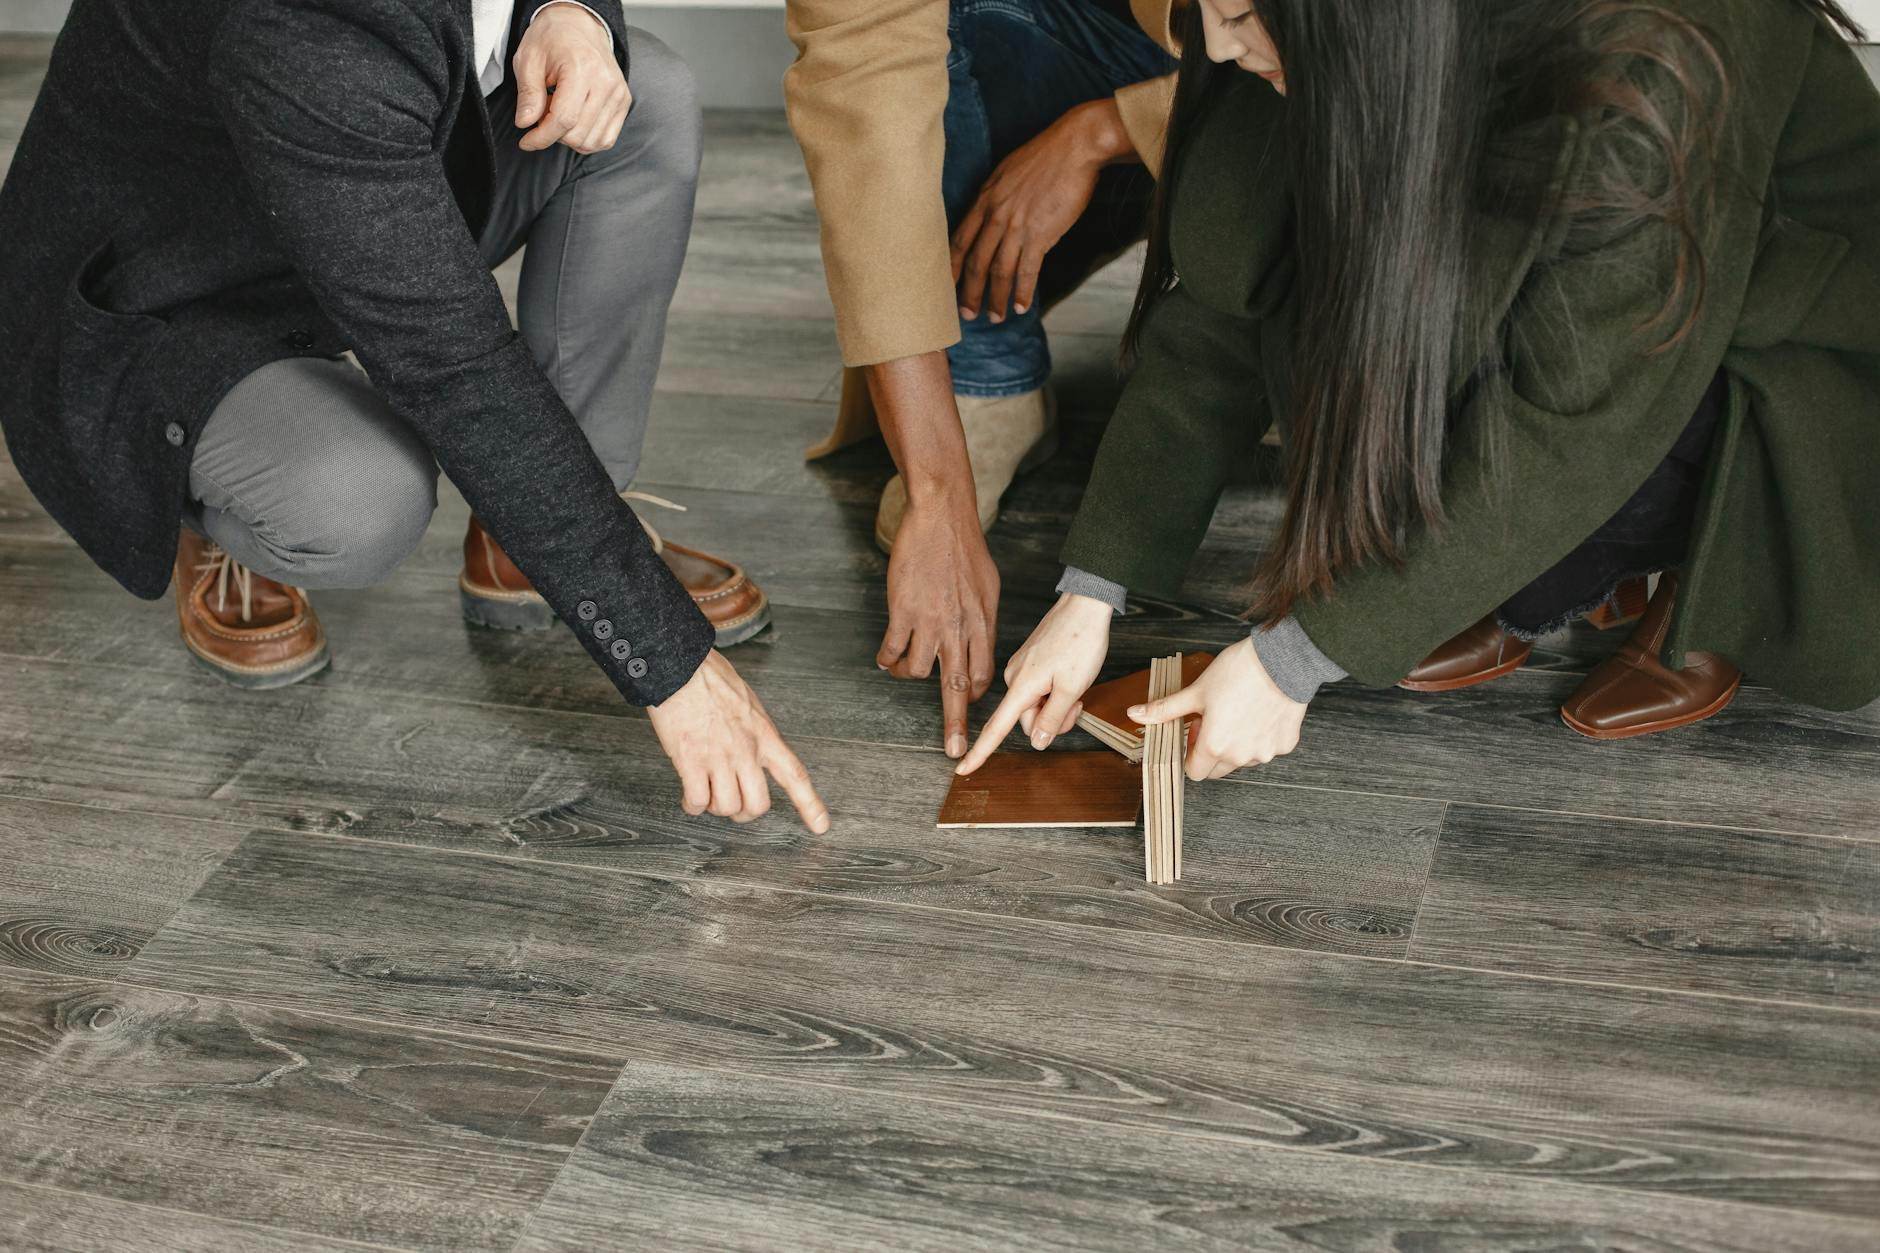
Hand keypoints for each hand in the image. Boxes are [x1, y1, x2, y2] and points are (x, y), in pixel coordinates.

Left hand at [514, 3, 630, 154]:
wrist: (579, 24)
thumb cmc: (552, 39)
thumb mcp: (528, 60)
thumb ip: (528, 94)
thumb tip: (525, 124)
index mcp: (582, 68)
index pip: (563, 119)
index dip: (541, 137)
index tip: (526, 141)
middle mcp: (606, 83)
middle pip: (577, 134)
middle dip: (553, 135)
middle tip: (541, 116)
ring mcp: (618, 94)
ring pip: (592, 142)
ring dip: (569, 138)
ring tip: (558, 116)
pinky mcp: (623, 102)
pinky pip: (606, 139)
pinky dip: (586, 139)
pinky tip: (574, 124)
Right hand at [648, 650, 829, 832]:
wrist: (681, 667)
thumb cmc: (710, 678)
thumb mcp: (749, 703)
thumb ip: (754, 731)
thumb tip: (752, 748)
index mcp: (764, 735)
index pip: (795, 775)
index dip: (810, 805)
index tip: (821, 826)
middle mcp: (746, 751)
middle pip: (758, 804)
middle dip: (745, 813)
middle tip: (734, 806)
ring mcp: (719, 757)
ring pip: (726, 807)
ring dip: (715, 807)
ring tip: (706, 794)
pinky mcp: (691, 761)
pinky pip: (697, 800)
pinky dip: (692, 805)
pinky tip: (689, 796)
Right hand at [878, 490, 1000, 759]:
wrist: (941, 517)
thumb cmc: (965, 548)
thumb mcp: (988, 586)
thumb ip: (983, 619)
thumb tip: (980, 640)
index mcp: (983, 623)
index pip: (983, 673)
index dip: (973, 694)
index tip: (966, 705)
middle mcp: (960, 628)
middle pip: (958, 688)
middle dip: (956, 725)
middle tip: (954, 751)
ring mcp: (931, 622)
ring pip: (919, 672)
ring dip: (908, 676)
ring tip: (901, 669)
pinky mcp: (903, 613)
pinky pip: (892, 651)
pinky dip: (887, 659)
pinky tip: (885, 657)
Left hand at [951, 98, 1134, 322]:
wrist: (1076, 146)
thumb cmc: (1047, 155)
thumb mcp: (1009, 170)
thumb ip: (997, 195)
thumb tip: (993, 214)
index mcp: (986, 198)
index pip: (959, 238)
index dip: (951, 266)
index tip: (945, 286)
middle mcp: (997, 215)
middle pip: (975, 261)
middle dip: (968, 292)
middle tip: (966, 314)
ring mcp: (1017, 226)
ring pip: (999, 272)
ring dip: (996, 299)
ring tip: (995, 317)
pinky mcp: (1041, 234)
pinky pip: (1027, 271)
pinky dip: (1022, 292)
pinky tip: (1020, 307)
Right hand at [956, 592, 1112, 774]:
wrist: (1085, 605)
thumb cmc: (1080, 640)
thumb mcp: (1072, 687)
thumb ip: (1053, 718)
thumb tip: (1037, 741)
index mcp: (1021, 685)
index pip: (996, 727)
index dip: (980, 752)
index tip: (963, 769)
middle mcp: (1015, 677)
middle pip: (1026, 719)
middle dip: (1052, 720)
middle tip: (1076, 704)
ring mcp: (1022, 668)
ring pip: (1035, 705)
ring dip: (1056, 705)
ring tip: (1076, 688)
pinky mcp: (1030, 661)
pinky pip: (1038, 688)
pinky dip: (1054, 691)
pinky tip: (1069, 677)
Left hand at [1130, 637, 1306, 779]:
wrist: (1283, 659)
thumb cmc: (1239, 672)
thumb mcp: (1196, 691)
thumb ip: (1165, 709)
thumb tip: (1134, 714)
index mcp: (1215, 747)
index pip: (1194, 772)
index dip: (1190, 752)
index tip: (1195, 730)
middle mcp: (1242, 756)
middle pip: (1218, 768)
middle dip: (1211, 750)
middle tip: (1215, 718)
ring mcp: (1267, 752)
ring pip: (1243, 759)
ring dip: (1237, 744)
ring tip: (1238, 711)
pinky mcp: (1286, 744)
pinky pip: (1267, 748)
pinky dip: (1261, 736)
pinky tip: (1260, 712)